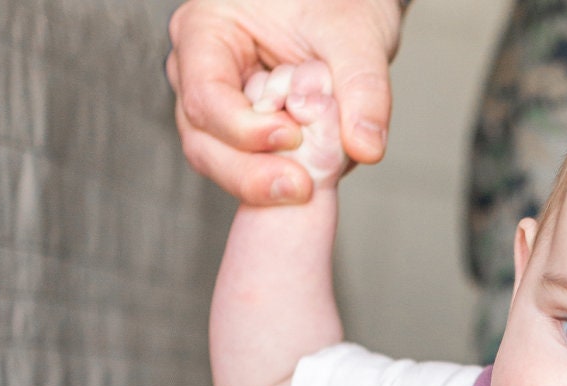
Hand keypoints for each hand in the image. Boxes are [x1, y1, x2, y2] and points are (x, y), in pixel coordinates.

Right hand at [167, 0, 403, 206]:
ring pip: (220, 164)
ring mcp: (219, 109)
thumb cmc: (339, 4)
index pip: (205, 96)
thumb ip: (363, 88)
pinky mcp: (245, 138)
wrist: (348, 13)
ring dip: (263, 185)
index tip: (292, 137)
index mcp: (206, 29)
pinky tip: (309, 180)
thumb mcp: (355, 35)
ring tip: (308, 185)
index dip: (243, 129)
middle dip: (249, 174)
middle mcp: (200, 72)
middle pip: (202, 142)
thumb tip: (367, 149)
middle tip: (301, 187)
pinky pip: (249, 171)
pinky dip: (278, 179)